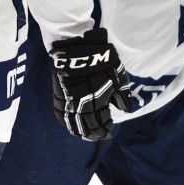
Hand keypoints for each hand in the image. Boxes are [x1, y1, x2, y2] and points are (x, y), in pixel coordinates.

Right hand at [49, 27, 135, 141]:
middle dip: (94, 134)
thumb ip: (123, 97)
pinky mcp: (59, 95)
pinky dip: (66, 122)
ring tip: (84, 134)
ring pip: (73, 123)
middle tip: (98, 135)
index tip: (109, 130)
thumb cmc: (102, 62)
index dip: (105, 130)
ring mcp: (69, 101)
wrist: (79, 49)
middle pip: (87, 126)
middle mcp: (82, 106)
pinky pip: (60, 114)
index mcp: (98, 102)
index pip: (101, 124)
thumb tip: (125, 111)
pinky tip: (69, 124)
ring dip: (79, 131)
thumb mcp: (119, 78)